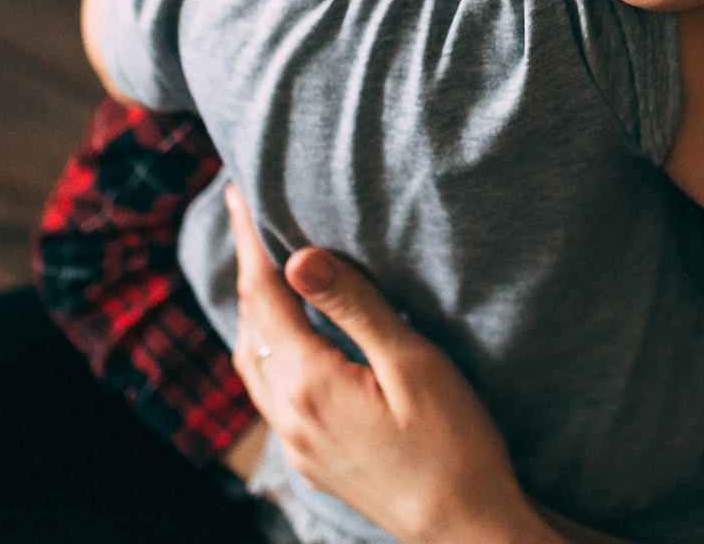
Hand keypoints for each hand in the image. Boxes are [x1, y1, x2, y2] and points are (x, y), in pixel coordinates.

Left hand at [225, 187, 543, 543]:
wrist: (464, 529)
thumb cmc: (455, 445)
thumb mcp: (413, 363)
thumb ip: (355, 307)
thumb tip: (299, 259)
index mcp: (309, 383)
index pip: (265, 294)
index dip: (251, 240)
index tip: (239, 193)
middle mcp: (289, 415)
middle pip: (250, 326)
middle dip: (246, 268)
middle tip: (247, 217)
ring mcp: (296, 443)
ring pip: (253, 363)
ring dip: (252, 312)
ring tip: (259, 270)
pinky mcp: (311, 460)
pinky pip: (268, 392)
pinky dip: (265, 350)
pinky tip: (284, 342)